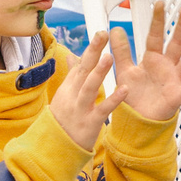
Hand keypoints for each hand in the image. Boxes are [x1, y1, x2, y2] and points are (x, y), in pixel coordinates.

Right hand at [49, 30, 121, 148]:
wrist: (55, 148)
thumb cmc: (64, 119)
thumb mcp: (65, 95)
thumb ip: (73, 75)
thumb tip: (72, 56)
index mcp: (70, 87)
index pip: (81, 64)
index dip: (91, 48)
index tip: (100, 32)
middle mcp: (73, 95)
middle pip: (83, 70)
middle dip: (93, 52)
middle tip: (103, 34)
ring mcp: (80, 108)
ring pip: (89, 87)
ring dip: (99, 72)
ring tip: (110, 57)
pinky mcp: (89, 123)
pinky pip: (102, 109)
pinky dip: (113, 99)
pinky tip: (125, 89)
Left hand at [111, 0, 180, 121]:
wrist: (135, 121)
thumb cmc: (133, 96)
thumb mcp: (124, 71)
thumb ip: (121, 51)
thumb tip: (115, 29)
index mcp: (153, 59)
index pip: (156, 36)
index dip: (158, 20)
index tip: (161, 3)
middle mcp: (167, 67)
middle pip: (176, 43)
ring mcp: (174, 80)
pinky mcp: (177, 96)